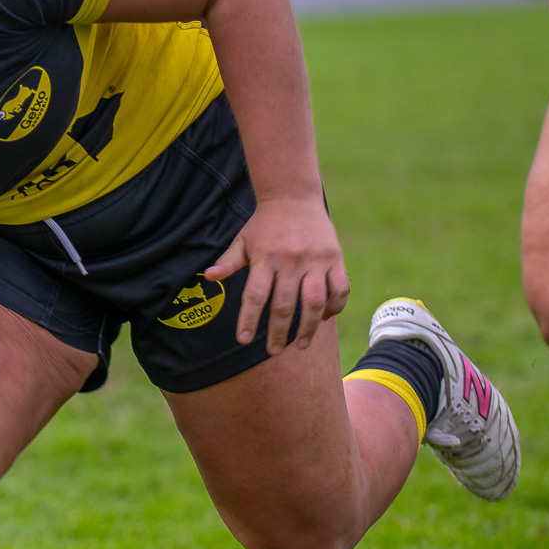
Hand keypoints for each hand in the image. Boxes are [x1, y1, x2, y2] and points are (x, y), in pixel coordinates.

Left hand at [205, 192, 349, 355]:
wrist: (293, 197)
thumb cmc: (263, 225)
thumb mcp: (242, 241)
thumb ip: (228, 262)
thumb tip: (208, 277)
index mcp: (265, 258)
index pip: (255, 296)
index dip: (249, 320)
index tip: (244, 341)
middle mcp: (291, 261)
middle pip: (285, 305)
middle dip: (279, 332)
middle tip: (274, 351)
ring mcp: (316, 260)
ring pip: (315, 302)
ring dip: (309, 327)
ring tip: (301, 344)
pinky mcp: (335, 259)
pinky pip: (340, 289)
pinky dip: (335, 307)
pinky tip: (324, 319)